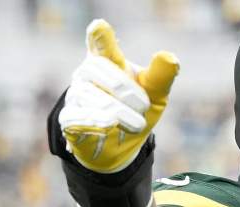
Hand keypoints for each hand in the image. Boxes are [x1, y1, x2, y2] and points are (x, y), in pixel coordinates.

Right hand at [58, 19, 179, 172]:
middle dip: (123, 88)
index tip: (99, 26)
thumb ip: (160, 77)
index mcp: (107, 61)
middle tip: (144, 106)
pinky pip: (75, 116)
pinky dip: (93, 120)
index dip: (99, 37)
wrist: (125, 146)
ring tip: (137, 124)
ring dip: (117, 110)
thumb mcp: (155, 95)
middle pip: (96, 69)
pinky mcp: (69, 118)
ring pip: (89, 95)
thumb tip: (170, 58)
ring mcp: (76, 95)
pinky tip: (109, 124)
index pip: (100, 44)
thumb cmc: (138, 111)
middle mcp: (86, 74)